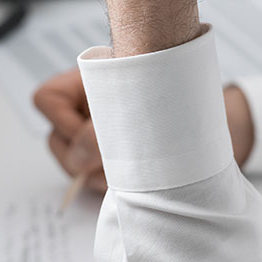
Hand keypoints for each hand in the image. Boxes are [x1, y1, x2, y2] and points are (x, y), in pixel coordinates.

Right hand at [34, 69, 253, 178]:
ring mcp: (96, 132)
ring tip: (128, 169)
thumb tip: (77, 160)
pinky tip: (130, 179)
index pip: (47, 98)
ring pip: (72, 161)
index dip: (64, 122)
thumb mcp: (140, 110)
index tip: (92, 135)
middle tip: (110, 162)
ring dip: (94, 172)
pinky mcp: (108, 156)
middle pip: (55, 136)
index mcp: (90, 80)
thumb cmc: (178, 100)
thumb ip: (102, 134)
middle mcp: (89, 105)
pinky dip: (106, 181)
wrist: (213, 119)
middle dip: (80, 158)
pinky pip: (91, 175)